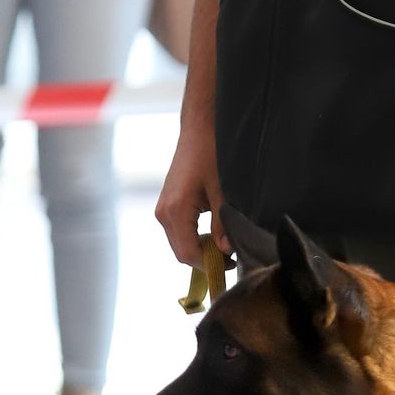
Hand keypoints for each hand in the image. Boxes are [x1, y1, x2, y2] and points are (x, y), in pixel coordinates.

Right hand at [157, 111, 227, 265]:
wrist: (199, 129)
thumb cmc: (211, 153)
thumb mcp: (222, 190)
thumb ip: (222, 223)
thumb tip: (226, 251)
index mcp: (175, 210)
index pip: (189, 254)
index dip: (209, 266)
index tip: (231, 266)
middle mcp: (163, 213)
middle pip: (181, 252)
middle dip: (205, 260)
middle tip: (231, 259)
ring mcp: (163, 208)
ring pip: (180, 243)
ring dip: (200, 249)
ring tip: (224, 246)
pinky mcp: (167, 204)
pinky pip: (179, 231)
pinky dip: (195, 238)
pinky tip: (214, 233)